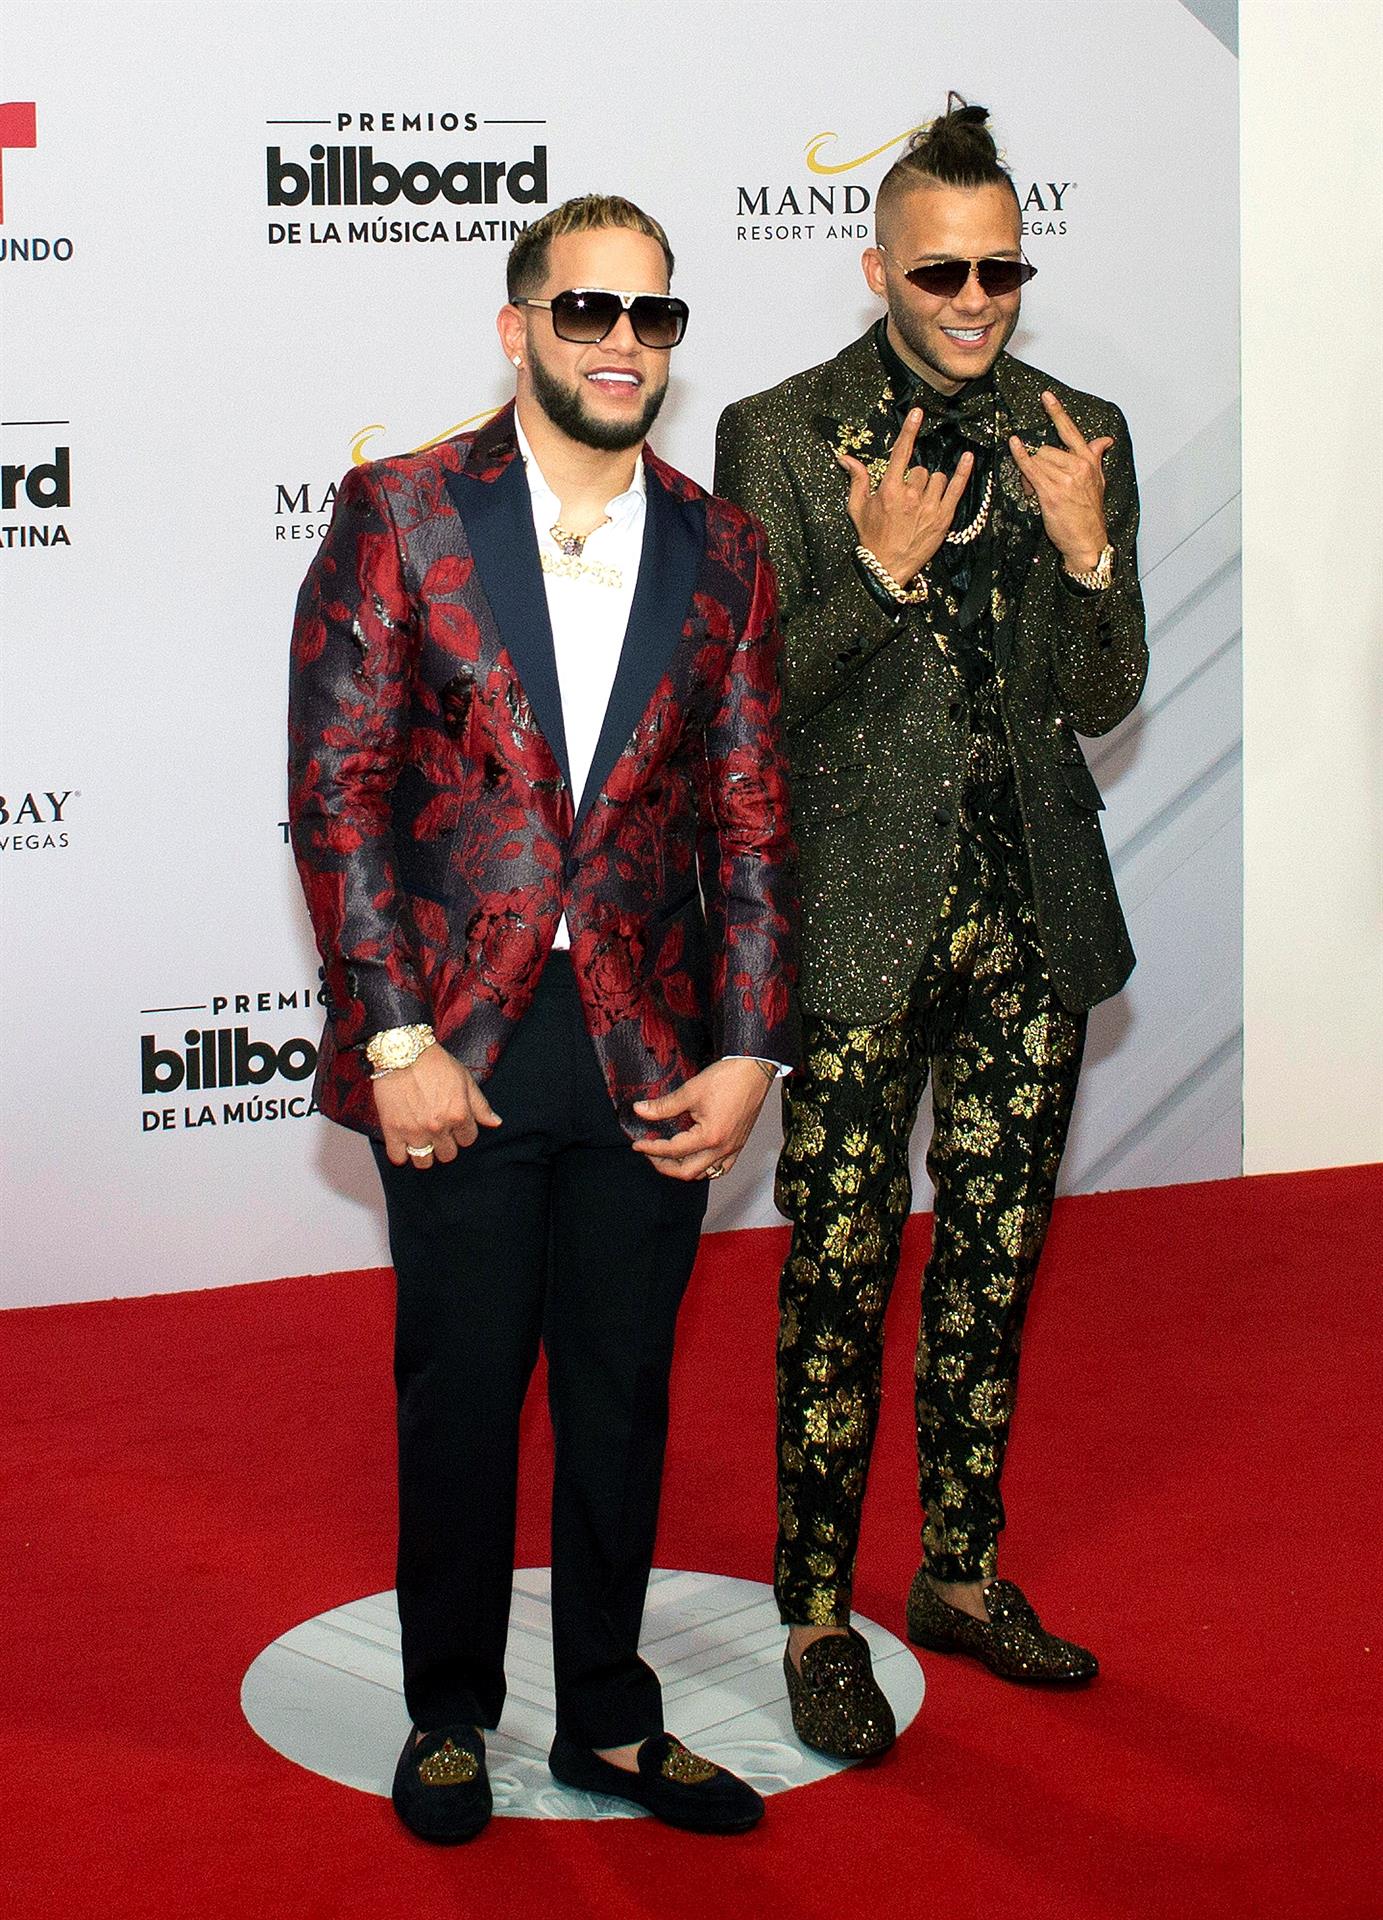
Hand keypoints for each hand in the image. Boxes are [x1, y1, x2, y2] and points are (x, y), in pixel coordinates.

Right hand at [373, 1043, 501, 1167]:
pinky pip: (398, 1158)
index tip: (454, 1124)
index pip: (468, 1140)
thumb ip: (480, 1105)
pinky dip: (401, 1155)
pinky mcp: (392, 1130)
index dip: (462, 1131)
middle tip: (438, 1131)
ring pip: (424, 1162)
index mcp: (458, 1115)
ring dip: (425, 1154)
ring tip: (422, 1141)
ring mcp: (414, 1131)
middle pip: (448, 1154)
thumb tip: (495, 1123)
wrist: (402, 1052)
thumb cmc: (434, 1063)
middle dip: (446, 1144)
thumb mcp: (465, 1079)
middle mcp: (438, 1127)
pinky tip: (404, 1144)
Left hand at [631, 1058, 774, 1181]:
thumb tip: (641, 1110)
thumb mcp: (690, 1091)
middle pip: (687, 1172)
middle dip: (664, 1165)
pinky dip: (705, 1168)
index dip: (651, 1147)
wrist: (754, 1069)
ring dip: (683, 1169)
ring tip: (669, 1157)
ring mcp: (733, 1148)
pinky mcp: (739, 1143)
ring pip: (705, 1173)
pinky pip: (721, 1168)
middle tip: (649, 1153)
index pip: (673, 1150)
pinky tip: (695, 1158)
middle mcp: (723, 1148)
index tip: (638, 1143)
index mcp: (710, 1137)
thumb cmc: (728, 1078)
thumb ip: (664, 1105)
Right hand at [838, 406, 973, 585]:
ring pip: (937, 478)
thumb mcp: (857, 508)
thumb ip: (857, 479)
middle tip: (907, 498)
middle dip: (915, 479)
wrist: (886, 568)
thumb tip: (845, 457)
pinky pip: (956, 488)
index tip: (917, 412)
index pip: (901, 452)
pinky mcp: (943, 517)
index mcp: (889, 490)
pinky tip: (968, 457)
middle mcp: (910, 495)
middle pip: (920, 469)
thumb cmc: (871, 537)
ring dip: (931, 485)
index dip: (909, 430)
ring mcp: (929, 506)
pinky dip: (963, 472)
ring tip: (922, 502)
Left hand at [1008, 390, 1113, 571]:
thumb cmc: (1090, 515)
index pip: (1071, 431)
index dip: (1057, 413)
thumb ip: (1096, 457)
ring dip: (1029, 474)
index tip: (1046, 397)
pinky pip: (1032, 468)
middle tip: (1036, 482)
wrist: (1088, 541)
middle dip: (1036, 463)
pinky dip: (1020, 456)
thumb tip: (1105, 440)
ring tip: (1034, 490)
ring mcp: (1065, 479)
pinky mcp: (1052, 492)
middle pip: (1046, 450)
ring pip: (1037, 461)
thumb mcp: (1099, 482)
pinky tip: (1014, 445)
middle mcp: (1078, 466)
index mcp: (1089, 462)